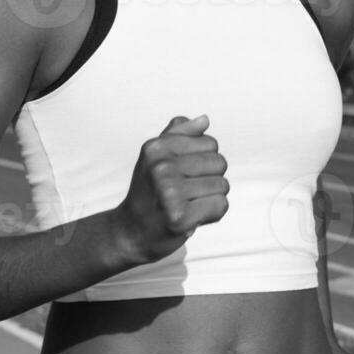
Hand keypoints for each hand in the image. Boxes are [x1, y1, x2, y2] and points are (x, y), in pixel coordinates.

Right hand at [116, 115, 228, 263]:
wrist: (130, 233)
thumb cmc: (149, 192)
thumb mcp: (156, 157)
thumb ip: (179, 134)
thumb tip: (205, 119)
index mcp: (156, 148)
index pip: (210, 143)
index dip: (203, 161)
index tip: (182, 175)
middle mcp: (160, 167)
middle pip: (220, 163)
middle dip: (209, 180)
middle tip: (185, 194)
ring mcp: (169, 192)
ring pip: (223, 185)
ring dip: (210, 198)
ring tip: (187, 205)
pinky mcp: (179, 217)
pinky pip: (221, 205)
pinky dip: (212, 215)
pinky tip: (192, 218)